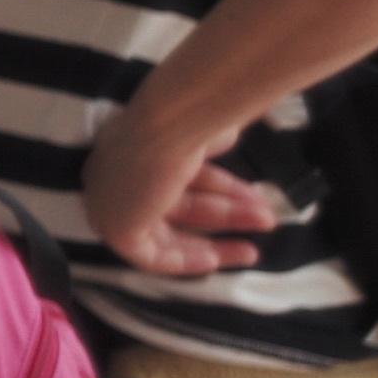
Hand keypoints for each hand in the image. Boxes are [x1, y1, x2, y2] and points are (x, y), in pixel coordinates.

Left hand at [82, 110, 286, 277]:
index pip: (179, 177)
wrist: (168, 124)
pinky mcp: (115, 229)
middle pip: (179, 206)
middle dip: (227, 214)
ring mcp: (113, 202)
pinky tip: (215, 260)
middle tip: (265, 218)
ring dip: (217, 238)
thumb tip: (225, 136)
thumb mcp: (204, 129)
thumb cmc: (187, 117)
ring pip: (171, 231)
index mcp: (134, 146)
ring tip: (258, 242)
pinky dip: (183, 260)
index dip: (219, 189)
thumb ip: (210, 142)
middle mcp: (119, 174)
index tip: (250, 197)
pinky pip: (151, 257)